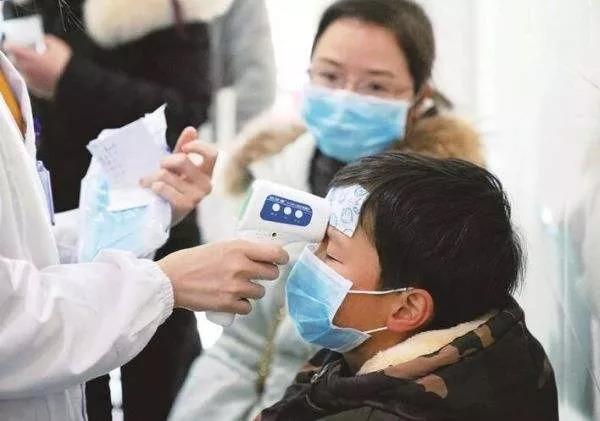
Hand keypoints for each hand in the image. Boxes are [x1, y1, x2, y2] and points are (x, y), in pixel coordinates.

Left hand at [5, 35, 71, 98]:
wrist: (75, 82)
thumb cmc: (66, 64)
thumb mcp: (57, 45)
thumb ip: (46, 40)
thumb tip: (42, 40)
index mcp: (29, 56)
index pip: (11, 48)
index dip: (10, 44)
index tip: (11, 43)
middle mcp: (27, 69)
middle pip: (14, 61)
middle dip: (18, 57)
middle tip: (25, 54)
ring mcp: (31, 81)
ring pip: (22, 72)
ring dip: (25, 68)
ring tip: (35, 66)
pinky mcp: (38, 90)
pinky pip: (30, 82)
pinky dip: (33, 78)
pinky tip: (41, 76)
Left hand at [140, 127, 217, 225]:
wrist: (161, 212)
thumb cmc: (170, 186)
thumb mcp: (176, 166)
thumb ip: (183, 148)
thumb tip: (191, 129)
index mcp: (207, 172)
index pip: (212, 154)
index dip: (197, 147)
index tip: (183, 149)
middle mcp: (206, 185)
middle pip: (182, 161)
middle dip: (164, 162)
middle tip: (158, 168)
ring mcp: (196, 197)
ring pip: (166, 175)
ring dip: (151, 177)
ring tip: (148, 183)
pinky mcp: (184, 207)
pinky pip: (163, 188)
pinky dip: (153, 187)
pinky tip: (152, 190)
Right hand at [158, 240, 289, 312]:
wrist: (169, 280)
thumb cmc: (191, 261)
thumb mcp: (218, 246)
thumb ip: (239, 250)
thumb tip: (260, 254)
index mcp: (238, 248)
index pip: (274, 253)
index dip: (281, 257)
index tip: (280, 260)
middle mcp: (240, 266)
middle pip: (272, 274)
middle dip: (267, 274)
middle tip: (257, 274)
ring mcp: (235, 286)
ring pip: (260, 292)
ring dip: (252, 291)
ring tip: (237, 287)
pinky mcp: (228, 304)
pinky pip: (248, 307)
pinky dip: (242, 305)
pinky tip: (231, 299)